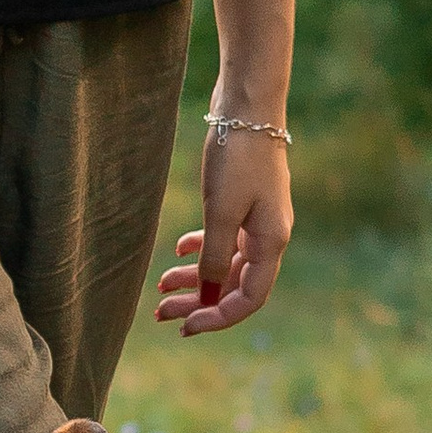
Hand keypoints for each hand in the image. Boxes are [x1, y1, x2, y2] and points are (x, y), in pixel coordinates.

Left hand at [154, 125, 291, 335]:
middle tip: (161, 313)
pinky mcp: (243, 202)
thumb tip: (207, 294)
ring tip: (160, 287)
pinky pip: (223, 238)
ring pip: (225, 262)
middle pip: (233, 284)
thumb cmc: (237, 158)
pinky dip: (201, 248)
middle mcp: (269, 237)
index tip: (186, 326)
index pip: (248, 298)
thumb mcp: (221, 211)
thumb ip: (214, 256)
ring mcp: (257, 219)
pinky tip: (178, 249)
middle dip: (198, 301)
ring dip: (195, 277)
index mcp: (271, 243)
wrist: (247, 106)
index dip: (218, 316)